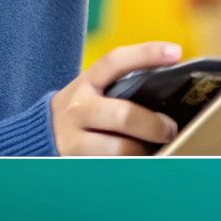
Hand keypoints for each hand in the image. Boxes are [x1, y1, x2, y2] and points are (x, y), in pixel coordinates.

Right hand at [51, 42, 183, 155]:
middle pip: (124, 115)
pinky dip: (132, 165)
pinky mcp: (75, 162)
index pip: (116, 61)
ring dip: (144, 150)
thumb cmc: (88, 108)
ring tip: (156, 149)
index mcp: (88, 81)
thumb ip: (127, 85)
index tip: (176, 52)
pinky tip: (140, 162)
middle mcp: (79, 108)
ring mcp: (73, 138)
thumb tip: (175, 90)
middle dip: (154, 125)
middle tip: (170, 129)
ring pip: (120, 149)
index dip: (147, 54)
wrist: (44, 133)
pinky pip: (113, 167)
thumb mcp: (97, 90)